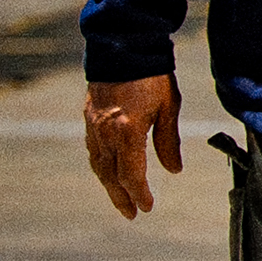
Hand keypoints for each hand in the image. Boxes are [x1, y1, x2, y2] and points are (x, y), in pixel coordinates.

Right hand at [85, 71, 181, 219]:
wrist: (123, 46)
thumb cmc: (151, 76)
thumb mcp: (168, 108)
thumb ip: (168, 142)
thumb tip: (173, 170)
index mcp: (126, 132)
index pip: (131, 174)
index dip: (139, 193)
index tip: (147, 208)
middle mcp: (105, 132)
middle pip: (110, 175)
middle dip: (120, 196)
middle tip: (131, 214)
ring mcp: (93, 125)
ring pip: (98, 164)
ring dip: (109, 184)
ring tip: (119, 198)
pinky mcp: (88, 116)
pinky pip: (93, 149)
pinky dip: (101, 165)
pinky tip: (108, 171)